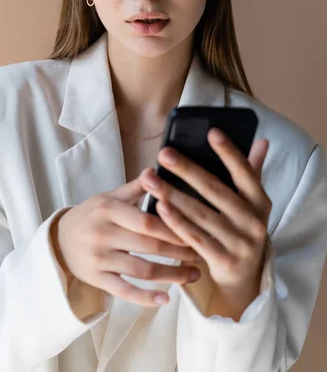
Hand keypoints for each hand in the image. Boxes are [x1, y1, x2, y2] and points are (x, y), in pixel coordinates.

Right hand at [54, 173, 201, 306]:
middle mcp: (102, 233)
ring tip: (194, 275)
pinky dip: (145, 298)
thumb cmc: (91, 215)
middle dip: (179, 251)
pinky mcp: (96, 279)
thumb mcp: (108, 197)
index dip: (173, 227)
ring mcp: (99, 259)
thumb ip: (135, 187)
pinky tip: (166, 299)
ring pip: (141, 270)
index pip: (146, 220)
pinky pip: (124, 291)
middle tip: (202, 254)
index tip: (197, 231)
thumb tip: (157, 169)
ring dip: (171, 275)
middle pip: (148, 245)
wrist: (58, 240)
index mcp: (108, 209)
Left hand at [140, 128, 271, 305]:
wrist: (244, 280)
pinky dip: (177, 222)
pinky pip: (195, 238)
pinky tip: (159, 207)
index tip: (211, 132)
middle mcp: (254, 222)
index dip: (229, 152)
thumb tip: (261, 140)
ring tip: (151, 179)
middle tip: (164, 153)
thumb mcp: (250, 204)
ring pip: (201, 214)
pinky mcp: (224, 261)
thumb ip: (251, 172)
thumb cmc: (240, 230)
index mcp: (260, 202)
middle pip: (216, 190)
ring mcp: (240, 243)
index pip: (245, 172)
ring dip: (173, 194)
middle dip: (187, 170)